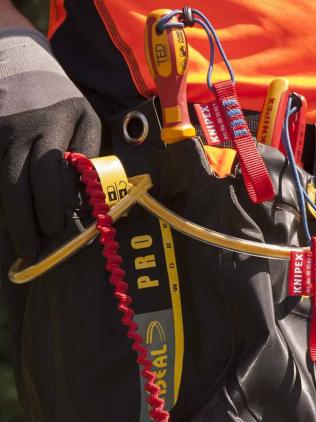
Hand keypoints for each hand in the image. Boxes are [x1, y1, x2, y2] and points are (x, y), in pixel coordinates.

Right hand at [0, 28, 100, 257]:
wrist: (17, 64)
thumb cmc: (60, 99)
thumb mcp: (84, 117)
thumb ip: (87, 150)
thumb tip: (91, 190)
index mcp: (56, 122)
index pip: (51, 166)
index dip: (53, 200)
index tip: (59, 227)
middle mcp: (22, 127)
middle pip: (21, 179)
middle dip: (29, 217)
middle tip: (35, 248)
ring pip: (2, 179)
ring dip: (12, 215)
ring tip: (22, 243)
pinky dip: (0, 199)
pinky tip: (8, 218)